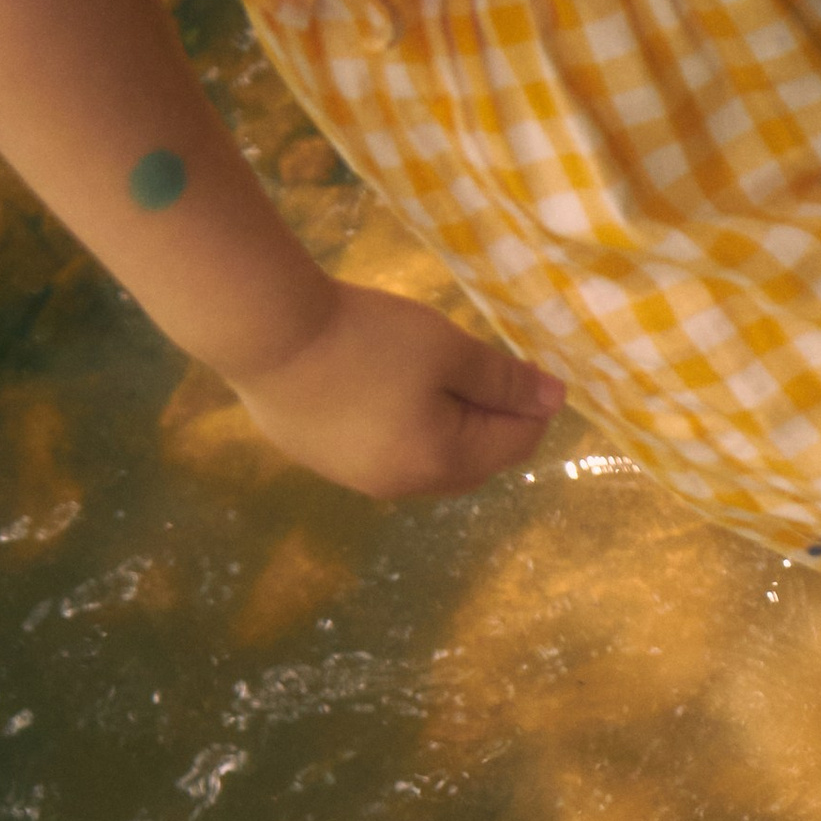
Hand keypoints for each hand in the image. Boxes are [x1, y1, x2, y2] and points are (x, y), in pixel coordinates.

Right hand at [230, 280, 564, 499]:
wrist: (266, 334)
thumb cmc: (368, 339)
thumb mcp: (448, 349)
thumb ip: (504, 380)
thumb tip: (555, 400)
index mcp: (443, 462)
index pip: (514, 446)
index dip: (532, 408)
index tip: (530, 369)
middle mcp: (402, 486)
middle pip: (473, 464)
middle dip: (492, 426)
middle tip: (485, 374)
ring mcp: (355, 479)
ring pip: (426, 463)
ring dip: (445, 430)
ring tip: (435, 381)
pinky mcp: (319, 460)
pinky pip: (382, 454)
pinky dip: (401, 429)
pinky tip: (382, 391)